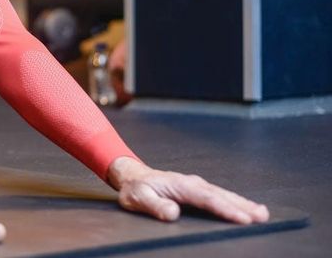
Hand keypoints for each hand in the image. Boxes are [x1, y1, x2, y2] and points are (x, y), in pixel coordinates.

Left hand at [108, 157, 269, 223]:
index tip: (242, 218)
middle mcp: (193, 183)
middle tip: (262, 217)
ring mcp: (197, 185)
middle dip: (242, 206)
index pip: (207, 199)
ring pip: (223, 194)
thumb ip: (154, 205)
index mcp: (181, 185)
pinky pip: (220, 195)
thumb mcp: (138, 197)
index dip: (226, 209)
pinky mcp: (198, 189)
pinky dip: (235, 201)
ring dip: (243, 203)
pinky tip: (247, 208)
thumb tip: (173, 212)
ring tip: (262, 214)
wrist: (133, 176)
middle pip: (221, 195)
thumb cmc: (136, 189)